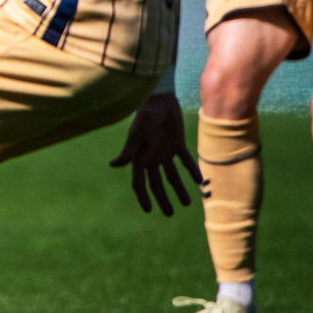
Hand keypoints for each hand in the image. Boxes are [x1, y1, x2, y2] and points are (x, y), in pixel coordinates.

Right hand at [109, 93, 200, 214]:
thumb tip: (113, 165)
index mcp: (139, 157)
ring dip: (179, 189)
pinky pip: (185, 161)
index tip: (149, 210)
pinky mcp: (177, 144)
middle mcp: (151, 157)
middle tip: (170, 213)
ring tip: (188, 203)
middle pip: (157, 183)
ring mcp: (164, 151)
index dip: (144, 196)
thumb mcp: (136, 134)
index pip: (140, 182)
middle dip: (162, 198)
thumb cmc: (144, 116)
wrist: (159, 99)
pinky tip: (199, 181)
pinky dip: (192, 170)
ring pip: (172, 175)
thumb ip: (128, 151)